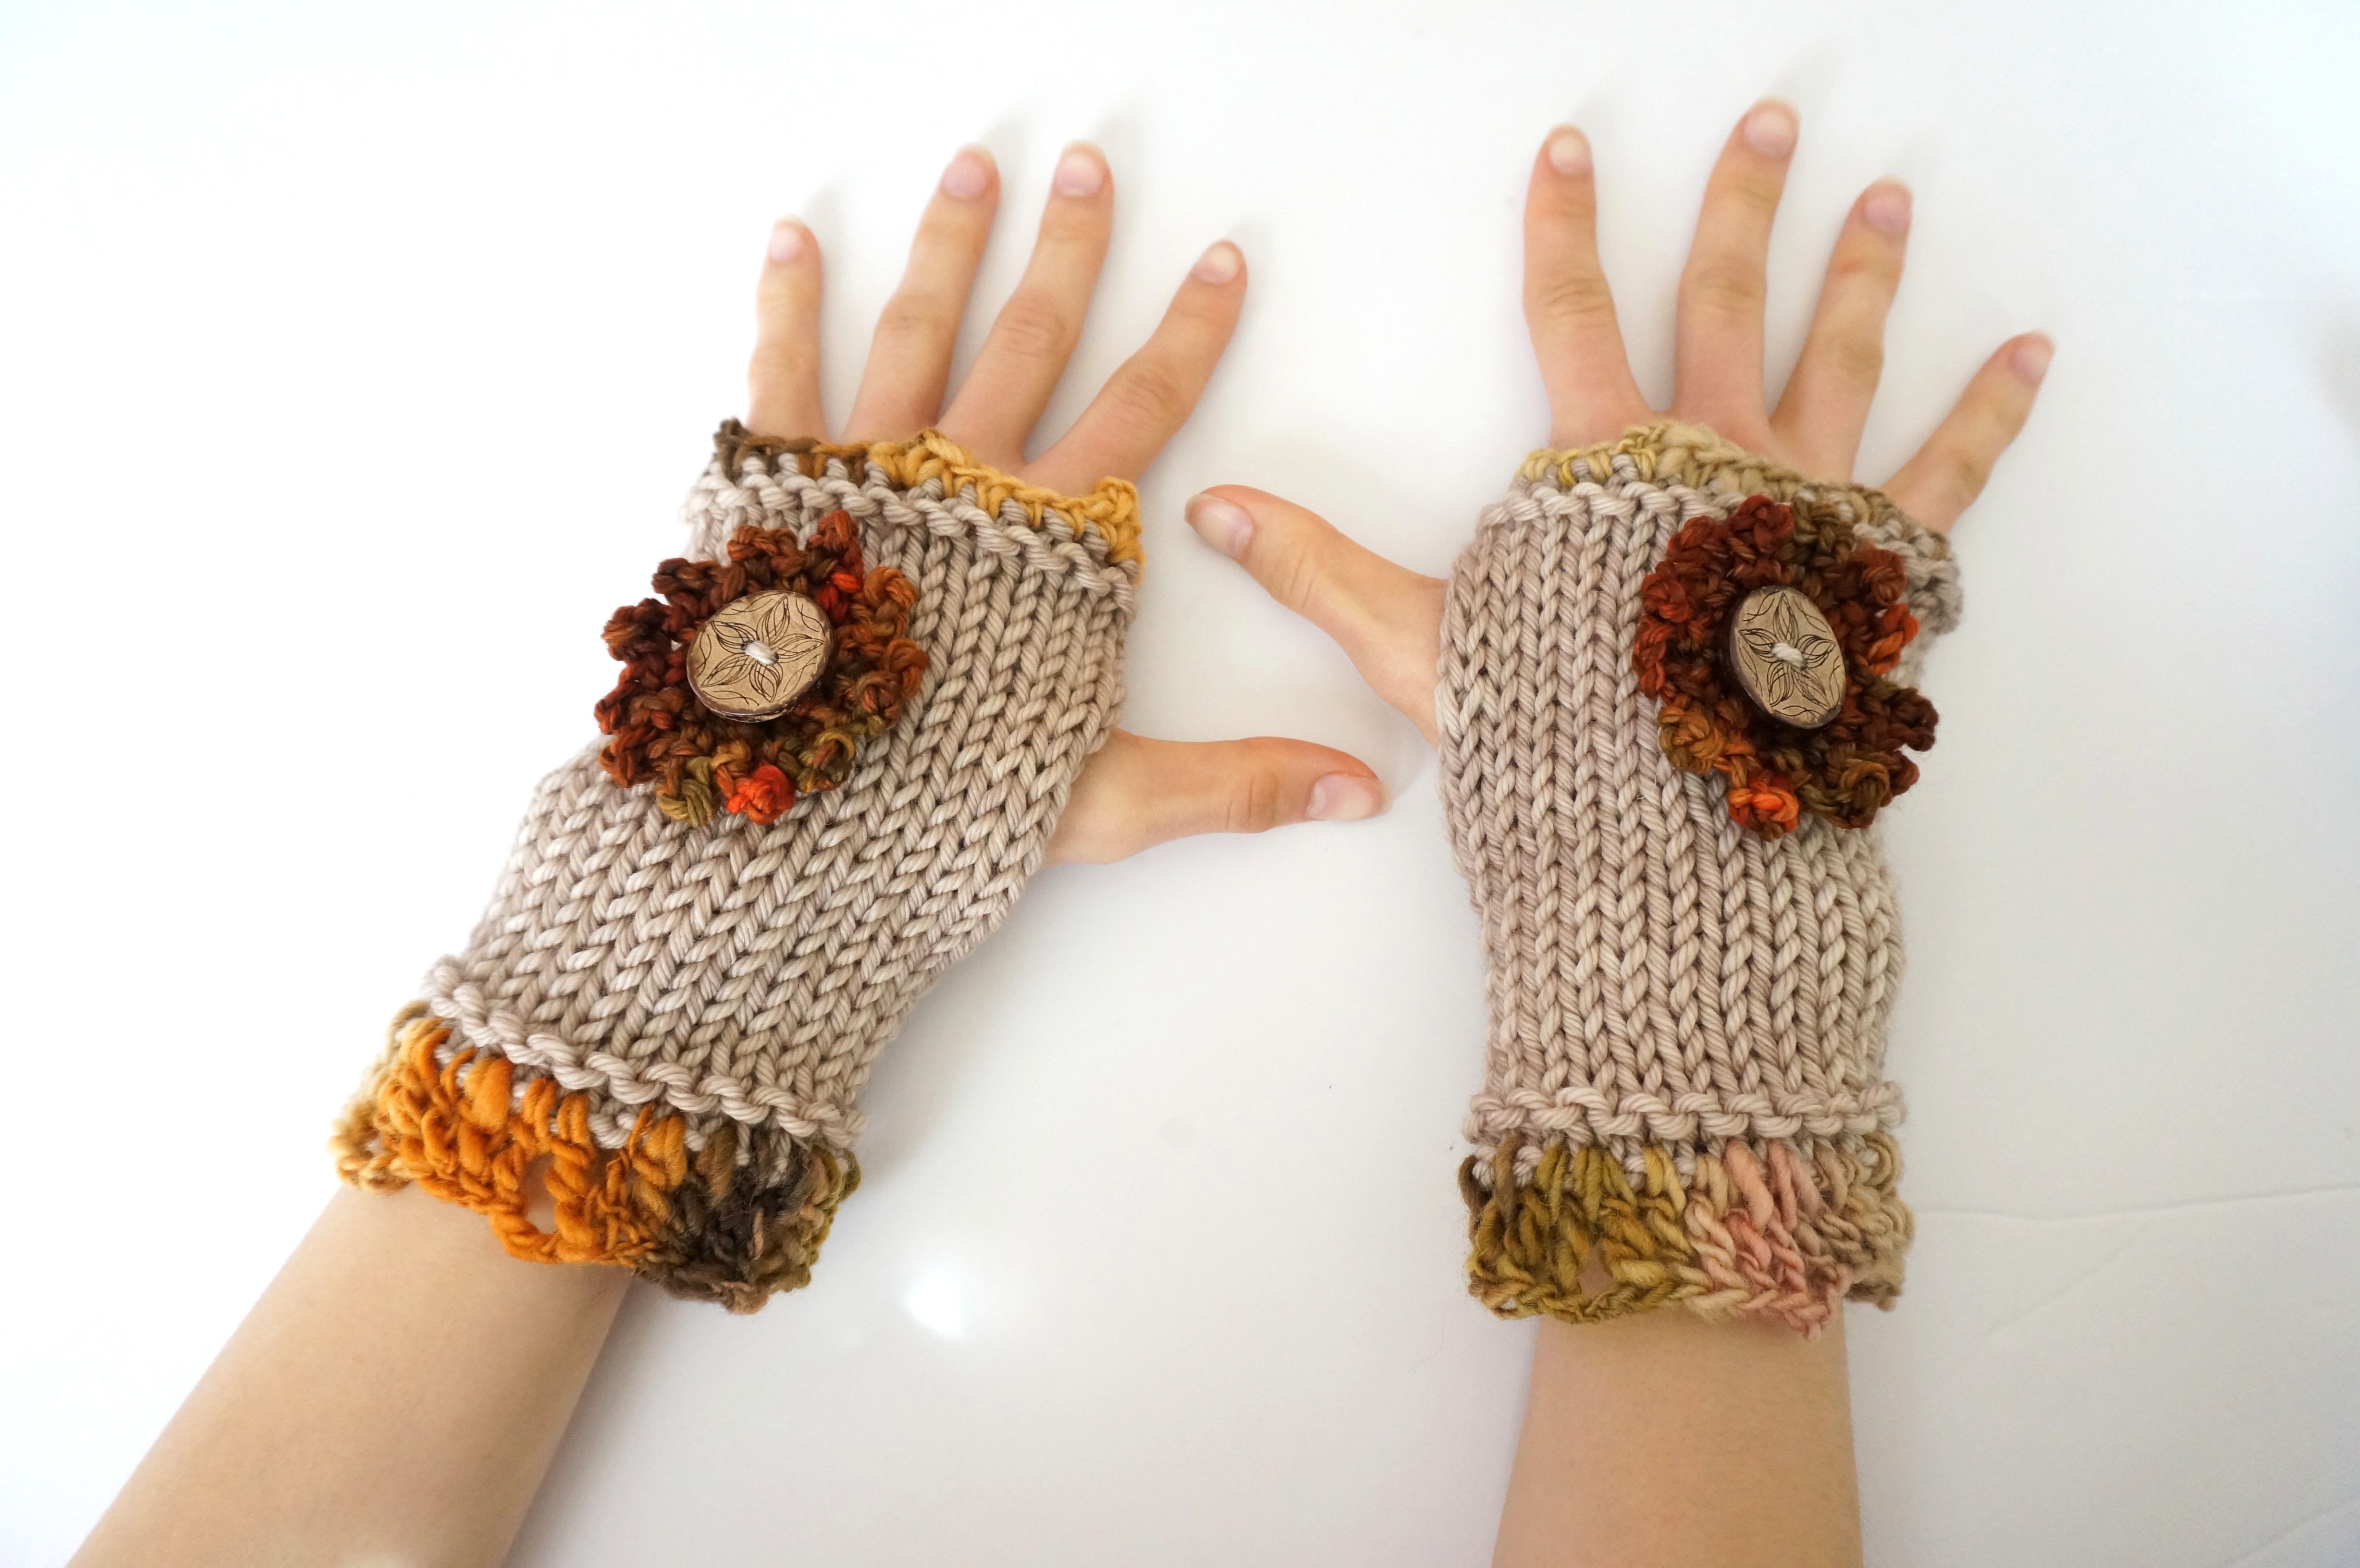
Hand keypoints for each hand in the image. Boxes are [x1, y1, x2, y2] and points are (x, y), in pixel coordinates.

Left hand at [744, 142, 1385, 862]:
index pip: (1141, 412)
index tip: (1219, 263)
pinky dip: (787, 302)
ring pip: (918, 332)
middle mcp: (964, 486)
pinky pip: (781, 376)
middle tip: (1084, 167)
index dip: (1187, 336)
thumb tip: (1360, 787)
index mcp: (1051, 545)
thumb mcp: (1110, 800)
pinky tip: (792, 239)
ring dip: (949, 244)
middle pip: (1031, 341)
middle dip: (1066, 250)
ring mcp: (866, 477)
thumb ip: (1233, 782)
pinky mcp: (776, 493)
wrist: (801, 827)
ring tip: (972, 167)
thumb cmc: (949, 812)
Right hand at [1181, 101, 2050, 745]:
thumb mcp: (1420, 649)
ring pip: (1840, 359)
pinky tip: (2027, 355)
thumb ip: (1322, 573)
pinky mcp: (1876, 568)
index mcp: (1606, 469)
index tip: (1569, 152)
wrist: (1671, 832)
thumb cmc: (1550, 739)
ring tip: (1888, 200)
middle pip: (1727, 302)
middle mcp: (1714, 462)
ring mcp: (1803, 508)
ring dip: (1862, 272)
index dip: (1563, 229)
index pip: (1573, 316)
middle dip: (1742, 205)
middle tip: (1771, 126)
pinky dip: (1992, 411)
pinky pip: (1950, 475)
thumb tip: (1218, 511)